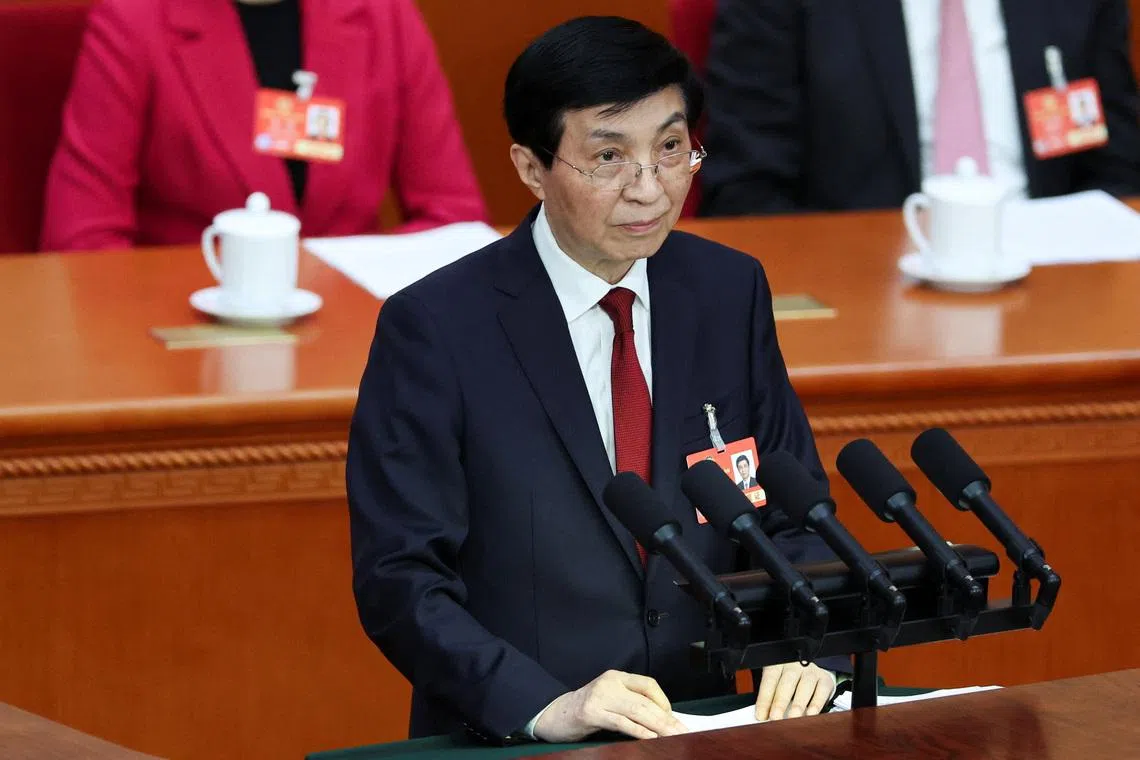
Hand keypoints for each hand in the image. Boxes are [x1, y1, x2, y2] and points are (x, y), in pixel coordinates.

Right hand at [533, 670, 689, 741]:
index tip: (672, 718)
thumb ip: (630, 704)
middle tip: (683, 731)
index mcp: (616, 677)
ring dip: (658, 726)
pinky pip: (621, 722)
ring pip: (636, 711)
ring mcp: (599, 696)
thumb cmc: (585, 711)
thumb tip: (662, 719)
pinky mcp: (591, 712)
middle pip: (645, 700)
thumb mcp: (610, 701)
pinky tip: (651, 738)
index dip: (663, 701)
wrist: (553, 715)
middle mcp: (609, 683)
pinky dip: (638, 731)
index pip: (648, 684)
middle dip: (667, 719)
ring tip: (674, 736)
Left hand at [754, 662, 834, 720]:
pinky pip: (821, 691)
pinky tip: (810, 714)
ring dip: (798, 704)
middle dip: (780, 702)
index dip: (765, 699)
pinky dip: (816, 703)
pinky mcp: (825, 679)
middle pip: (786, 683)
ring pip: (805, 686)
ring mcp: (811, 671)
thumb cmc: (788, 681)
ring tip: (793, 718)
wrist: (810, 671)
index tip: (761, 716)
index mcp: (778, 664)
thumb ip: (770, 698)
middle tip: (775, 717)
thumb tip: (763, 717)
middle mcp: (794, 665)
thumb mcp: (776, 683)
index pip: (769, 680)